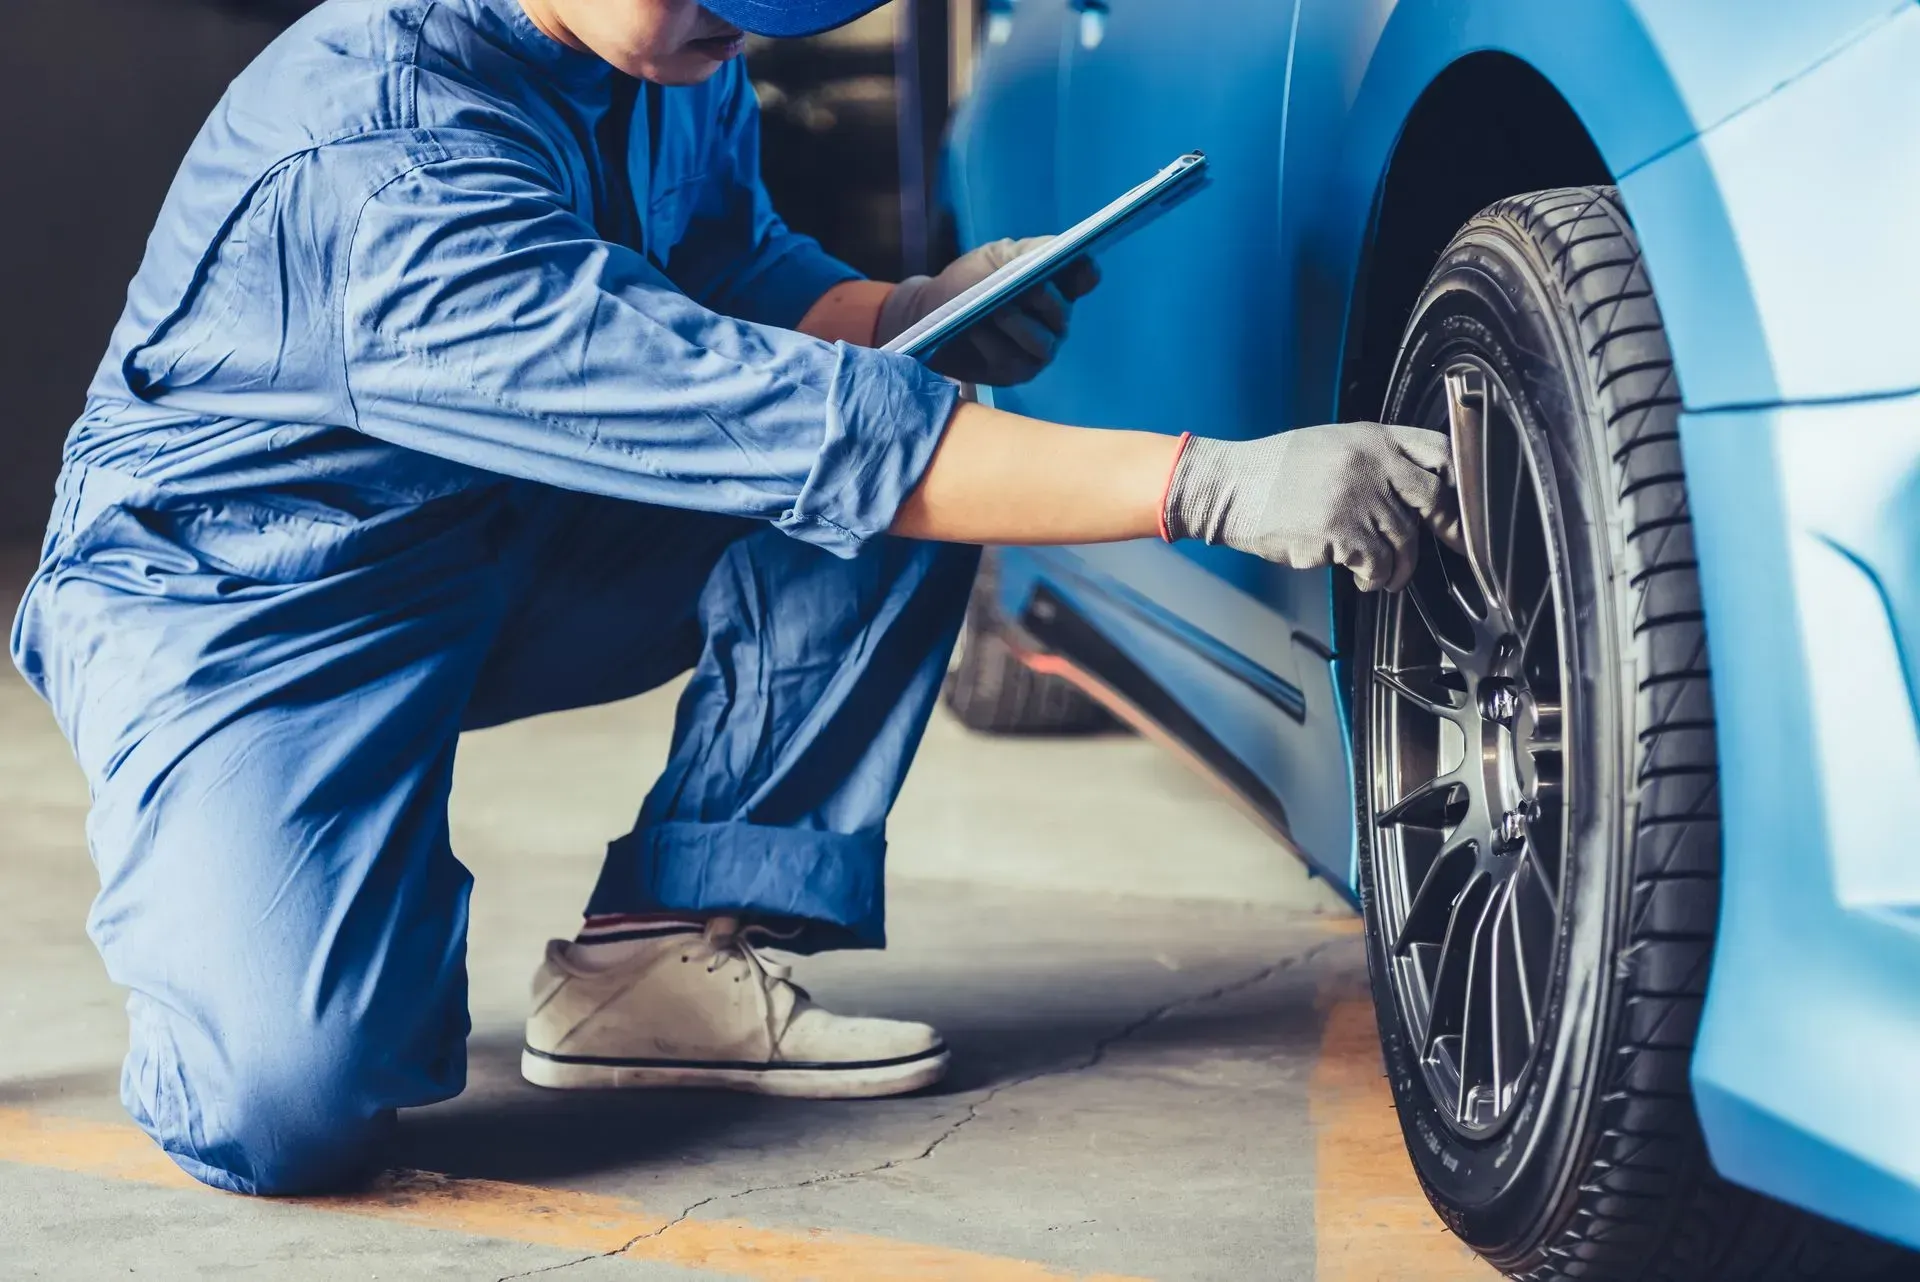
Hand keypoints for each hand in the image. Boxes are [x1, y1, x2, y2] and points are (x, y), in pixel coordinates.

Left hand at [873, 237, 1101, 386]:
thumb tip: (1068, 252)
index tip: (1074, 261)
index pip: (1084, 278)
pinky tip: (975, 329)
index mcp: (1055, 287)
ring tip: (994, 310)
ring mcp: (1035, 352)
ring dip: (1016, 324)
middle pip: (1061, 313)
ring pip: (1041, 342)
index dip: (1083, 272)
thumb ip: (1030, 252)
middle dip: (1042, 299)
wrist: (931, 312)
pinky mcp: (1012, 374)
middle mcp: (1053, 323)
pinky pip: (1010, 359)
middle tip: (1023, 288)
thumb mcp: (995, 258)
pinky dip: (992, 343)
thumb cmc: (968, 282)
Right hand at [1161, 423, 1460, 591]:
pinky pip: (1376, 565)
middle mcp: (1371, 463)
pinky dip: (1373, 578)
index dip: (1460, 481)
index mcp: (1372, 438)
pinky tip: (1360, 579)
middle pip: (1434, 499)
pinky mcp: (1341, 532)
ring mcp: (1358, 497)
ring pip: (1405, 541)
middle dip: (1448, 529)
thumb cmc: (1274, 472)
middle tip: (1453, 546)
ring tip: (1382, 574)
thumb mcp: (1331, 445)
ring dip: (1398, 566)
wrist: (1229, 488)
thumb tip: (1416, 492)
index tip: (1464, 506)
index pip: (1438, 451)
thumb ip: (1375, 460)